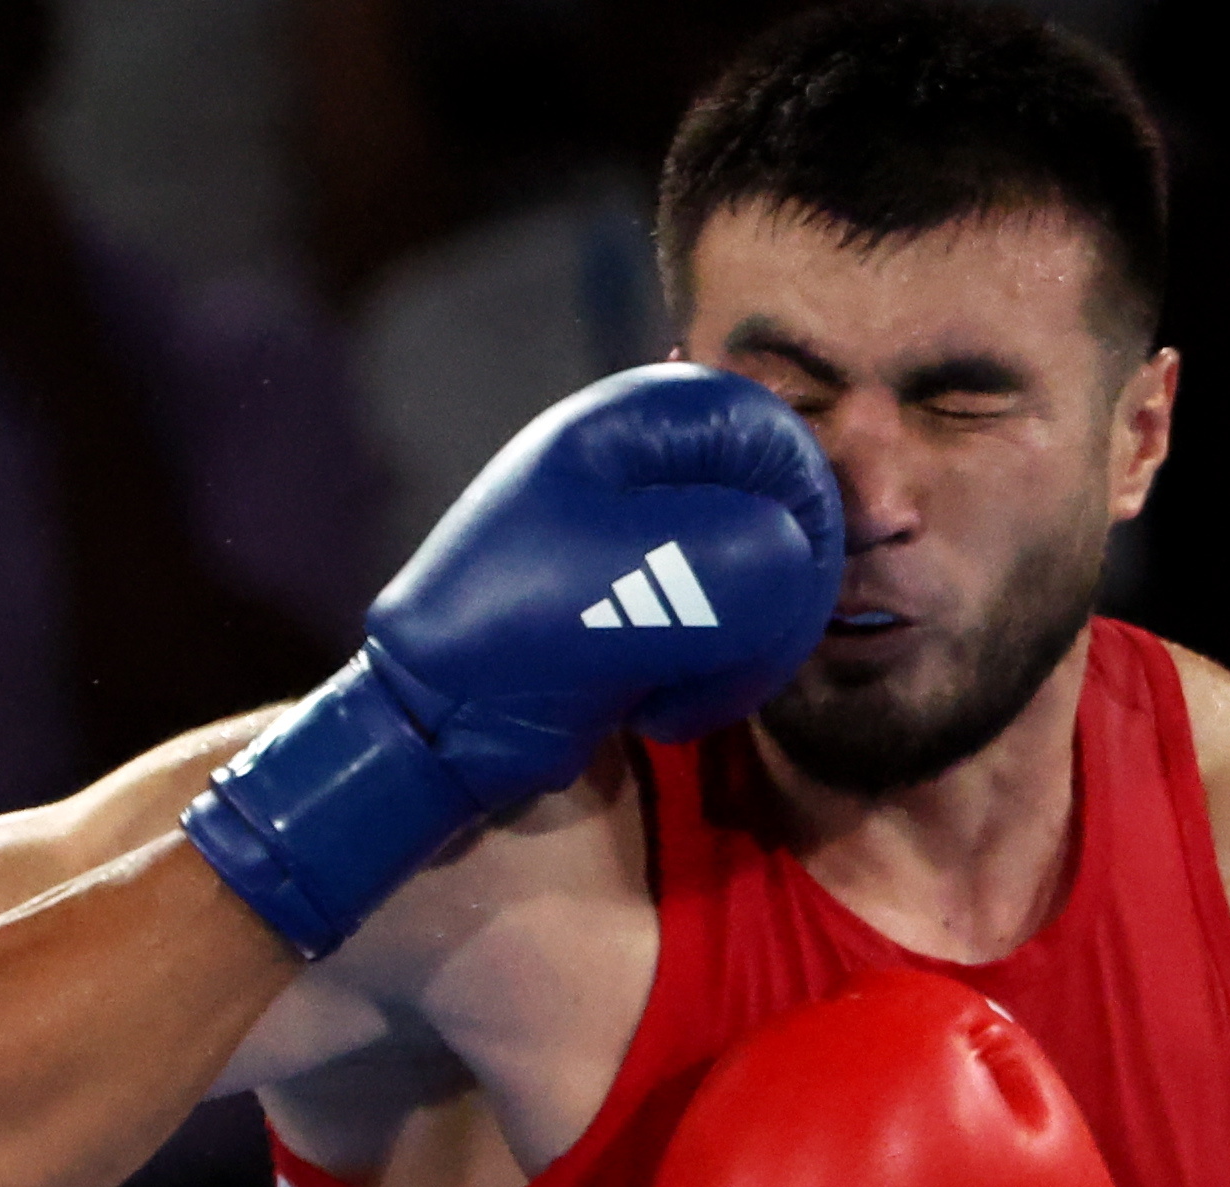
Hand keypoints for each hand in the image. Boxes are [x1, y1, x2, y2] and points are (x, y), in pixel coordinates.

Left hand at [184, 362, 843, 955]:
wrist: (432, 719)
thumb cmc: (512, 630)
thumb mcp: (638, 582)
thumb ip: (746, 560)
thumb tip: (796, 567)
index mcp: (635, 424)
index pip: (776, 439)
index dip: (795, 521)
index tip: (773, 597)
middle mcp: (647, 469)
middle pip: (782, 517)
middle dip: (769, 603)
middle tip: (724, 666)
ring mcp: (649, 541)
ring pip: (765, 584)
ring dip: (740, 653)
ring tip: (671, 696)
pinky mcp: (647, 608)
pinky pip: (726, 634)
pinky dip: (711, 679)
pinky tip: (656, 712)